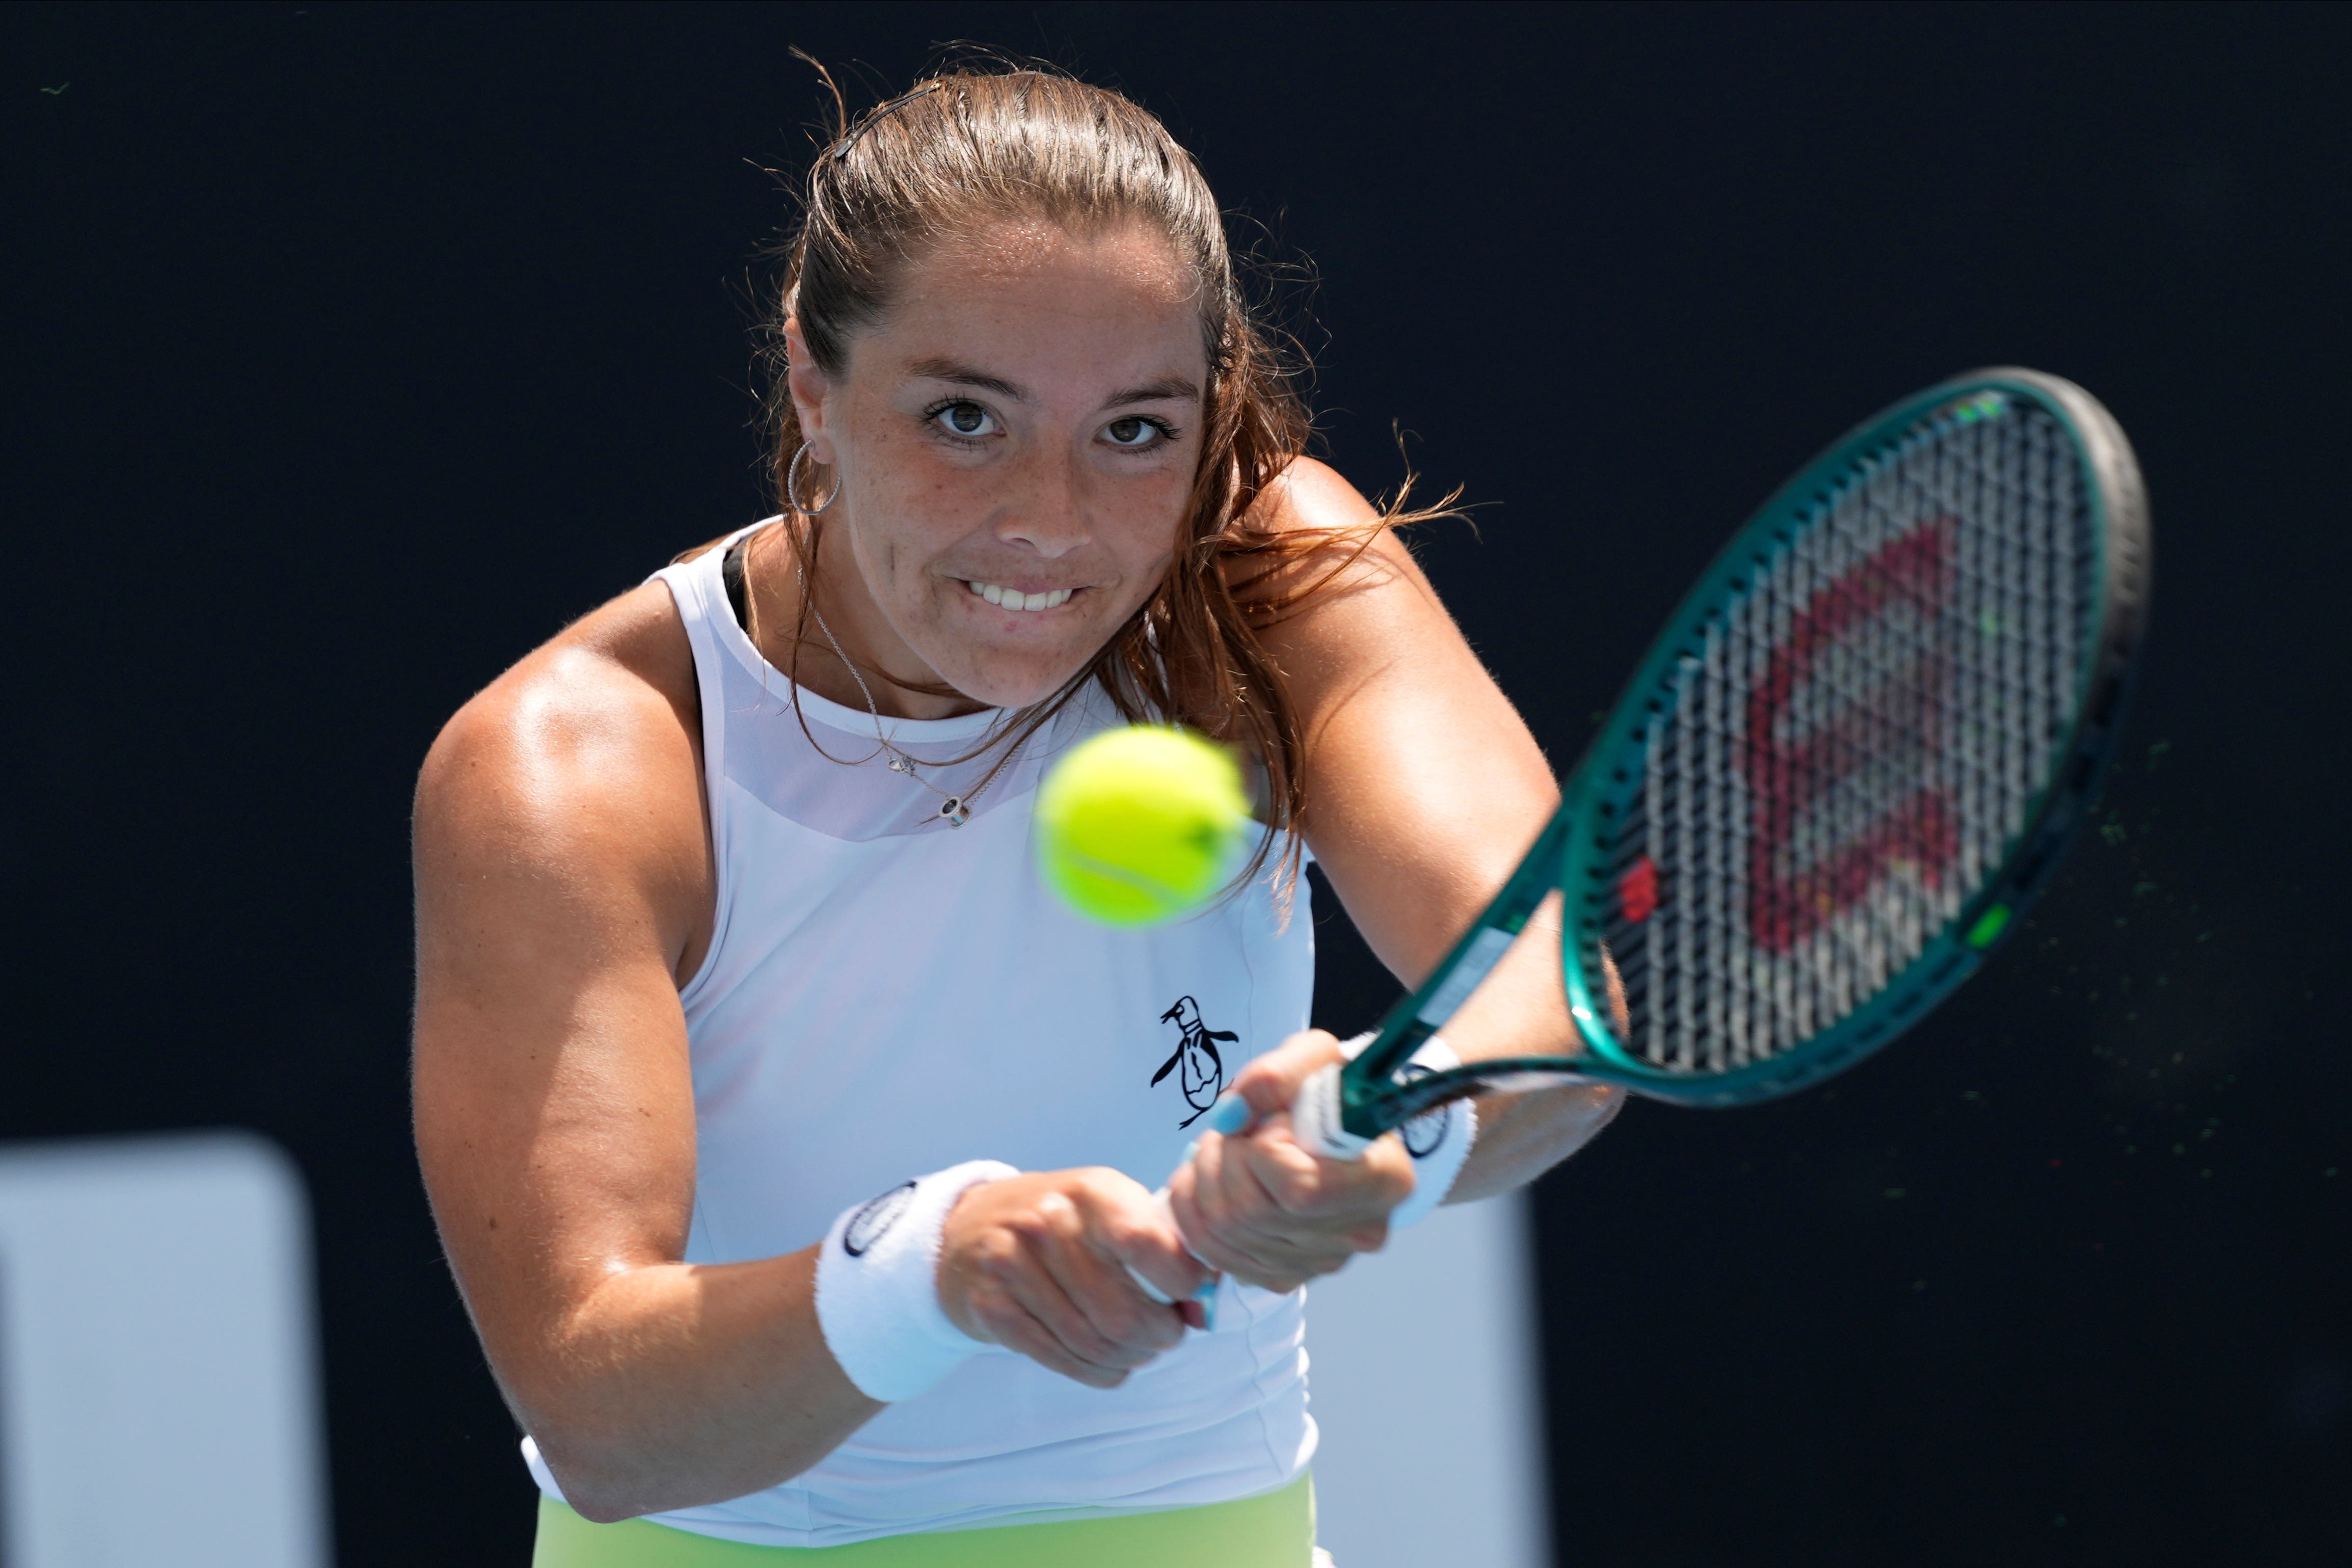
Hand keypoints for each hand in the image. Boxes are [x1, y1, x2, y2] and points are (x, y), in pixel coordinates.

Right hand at [935, 1168, 1213, 1388]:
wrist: (970, 1228)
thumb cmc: (1063, 1222)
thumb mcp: (1112, 1209)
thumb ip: (1163, 1245)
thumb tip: (1204, 1305)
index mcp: (1092, 1192)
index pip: (1146, 1244)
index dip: (1180, 1281)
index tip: (1188, 1292)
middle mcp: (1048, 1222)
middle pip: (1123, 1312)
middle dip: (1159, 1336)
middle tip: (1166, 1336)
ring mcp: (1012, 1264)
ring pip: (1095, 1343)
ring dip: (1129, 1357)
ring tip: (1137, 1350)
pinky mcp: (991, 1306)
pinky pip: (1061, 1359)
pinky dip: (1096, 1371)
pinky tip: (1106, 1362)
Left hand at [1167, 1029, 1416, 1292]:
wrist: (1342, 1125)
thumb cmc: (1333, 1092)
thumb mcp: (1317, 1058)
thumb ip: (1276, 1074)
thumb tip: (1231, 1115)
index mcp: (1384, 1180)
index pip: (1300, 1190)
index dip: (1264, 1151)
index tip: (1272, 1122)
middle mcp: (1358, 1232)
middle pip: (1252, 1212)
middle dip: (1223, 1158)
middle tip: (1234, 1130)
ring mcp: (1320, 1262)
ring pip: (1225, 1232)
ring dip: (1203, 1179)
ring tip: (1223, 1149)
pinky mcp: (1285, 1275)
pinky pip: (1214, 1254)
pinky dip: (1194, 1212)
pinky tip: (1209, 1181)